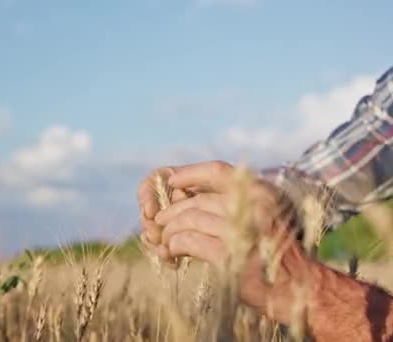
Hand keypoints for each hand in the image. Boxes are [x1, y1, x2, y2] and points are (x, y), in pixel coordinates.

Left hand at [139, 161, 313, 323]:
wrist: (302, 289)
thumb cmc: (278, 255)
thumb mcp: (263, 218)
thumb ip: (235, 206)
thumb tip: (192, 199)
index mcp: (261, 193)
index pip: (217, 171)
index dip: (190, 174)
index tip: (173, 181)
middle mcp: (251, 207)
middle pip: (197, 201)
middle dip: (173, 211)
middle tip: (160, 222)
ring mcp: (239, 230)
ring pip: (189, 220)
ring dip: (171, 231)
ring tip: (165, 241)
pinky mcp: (227, 254)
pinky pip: (188, 241)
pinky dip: (175, 246)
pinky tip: (173, 253)